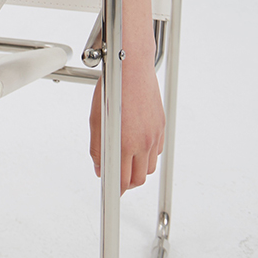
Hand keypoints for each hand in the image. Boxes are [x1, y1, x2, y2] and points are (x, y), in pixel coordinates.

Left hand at [89, 55, 164, 193]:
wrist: (131, 66)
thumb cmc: (112, 87)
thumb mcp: (96, 119)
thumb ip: (98, 148)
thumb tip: (100, 168)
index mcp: (124, 142)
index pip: (122, 180)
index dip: (116, 189)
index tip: (111, 191)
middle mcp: (143, 142)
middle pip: (138, 179)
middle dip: (127, 182)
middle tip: (117, 176)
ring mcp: (154, 135)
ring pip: (149, 167)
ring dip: (138, 169)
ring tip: (126, 161)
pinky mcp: (161, 126)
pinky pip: (157, 151)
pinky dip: (148, 154)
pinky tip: (137, 145)